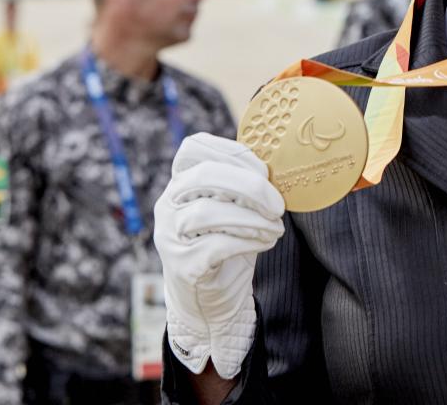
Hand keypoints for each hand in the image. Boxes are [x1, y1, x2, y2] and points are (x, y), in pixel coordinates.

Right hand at [153, 133, 285, 377]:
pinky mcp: (182, 265)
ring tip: (276, 228)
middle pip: (204, 176)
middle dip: (250, 186)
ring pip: (208, 212)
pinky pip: (216, 245)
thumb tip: (278, 168)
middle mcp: (168, 203)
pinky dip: (248, 242)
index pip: (195, 148)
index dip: (233, 152)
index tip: (264, 171)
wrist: (211, 298)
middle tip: (278, 206)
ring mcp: (170, 234)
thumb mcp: (236, 207)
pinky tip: (265, 243)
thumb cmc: (228, 242)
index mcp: (181, 180)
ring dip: (252, 218)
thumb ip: (245, 185)